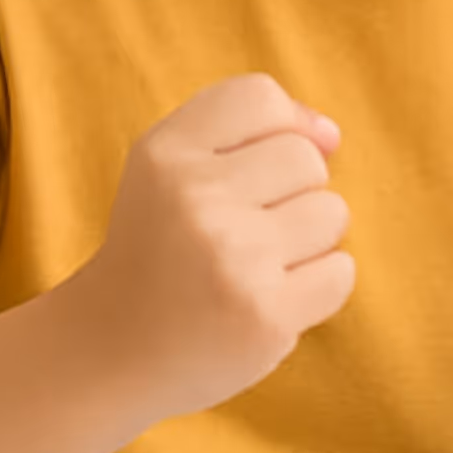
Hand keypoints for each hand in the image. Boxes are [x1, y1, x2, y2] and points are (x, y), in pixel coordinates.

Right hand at [58, 74, 353, 417]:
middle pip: (307, 158)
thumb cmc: (159, 252)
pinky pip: (340, 272)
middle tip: (243, 234)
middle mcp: (194, 197)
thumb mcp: (170, 168)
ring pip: (332, 213)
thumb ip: (246, 128)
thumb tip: (331, 135)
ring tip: (256, 268)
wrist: (111, 354)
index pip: (260, 97)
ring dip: (308, 243)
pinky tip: (268, 301)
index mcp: (164, 153)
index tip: (256, 171)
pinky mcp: (265, 314)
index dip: (278, 128)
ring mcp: (232, 256)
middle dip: (291, 194)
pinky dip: (316, 288)